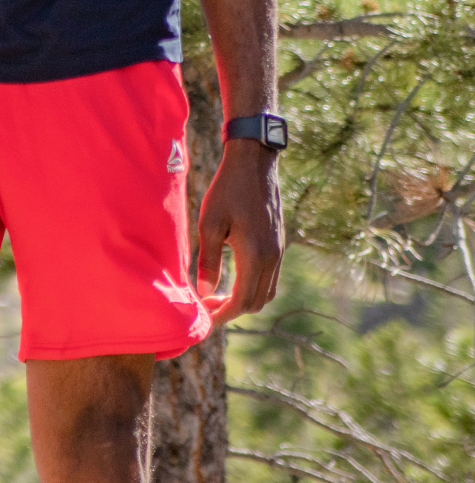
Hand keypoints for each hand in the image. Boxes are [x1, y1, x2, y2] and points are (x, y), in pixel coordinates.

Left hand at [195, 139, 283, 322]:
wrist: (254, 163)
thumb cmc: (227, 190)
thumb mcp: (209, 223)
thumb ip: (208, 261)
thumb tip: (204, 292)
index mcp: (256, 255)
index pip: (243, 301)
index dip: (223, 315)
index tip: (204, 319)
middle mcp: (273, 257)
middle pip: (257, 301)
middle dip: (232, 310)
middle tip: (206, 308)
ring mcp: (279, 251)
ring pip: (266, 291)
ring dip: (244, 299)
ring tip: (216, 296)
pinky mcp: (279, 243)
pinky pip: (269, 276)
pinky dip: (252, 285)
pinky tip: (231, 278)